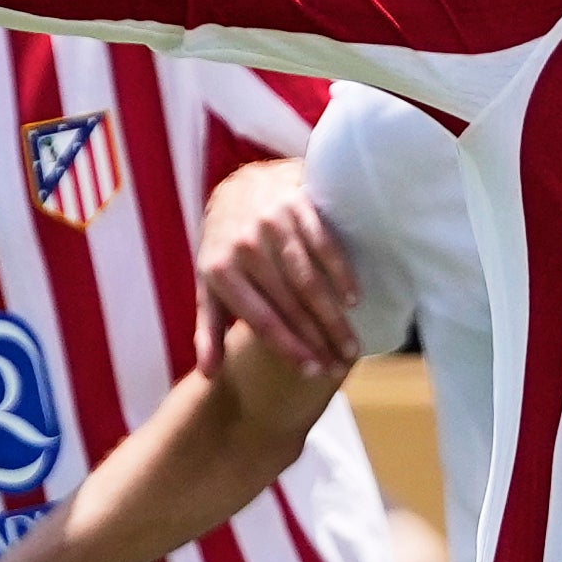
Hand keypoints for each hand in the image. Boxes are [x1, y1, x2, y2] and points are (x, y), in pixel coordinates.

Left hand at [202, 161, 363, 373]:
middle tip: (339, 365)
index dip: (289, 348)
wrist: (241, 186)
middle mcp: (245, 247)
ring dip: (333, 317)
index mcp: (221, 271)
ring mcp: (272, 225)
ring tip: (351, 345)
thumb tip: (208, 375)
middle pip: (290, 304)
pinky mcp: (297, 207)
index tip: (312, 371)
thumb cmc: (226, 246)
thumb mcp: (209, 285)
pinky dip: (341, 274)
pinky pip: (325, 246)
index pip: (262, 319)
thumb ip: (208, 330)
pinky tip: (353, 300)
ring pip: (310, 281)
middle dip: (317, 339)